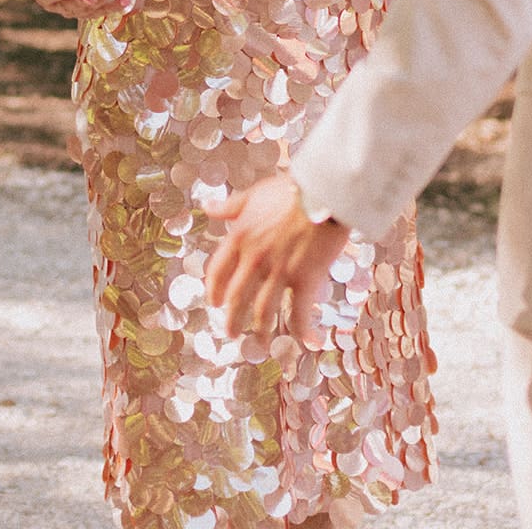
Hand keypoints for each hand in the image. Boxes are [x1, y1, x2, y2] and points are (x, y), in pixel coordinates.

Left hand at [205, 172, 348, 341]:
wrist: (324, 190)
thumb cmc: (291, 189)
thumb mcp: (255, 194)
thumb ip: (231, 206)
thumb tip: (207, 207)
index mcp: (240, 237)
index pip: (218, 272)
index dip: (214, 291)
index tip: (215, 302)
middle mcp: (255, 258)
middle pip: (237, 298)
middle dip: (232, 319)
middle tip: (231, 331)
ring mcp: (279, 271)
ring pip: (264, 312)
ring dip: (260, 332)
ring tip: (259, 342)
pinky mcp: (305, 278)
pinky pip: (299, 313)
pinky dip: (302, 331)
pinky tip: (306, 341)